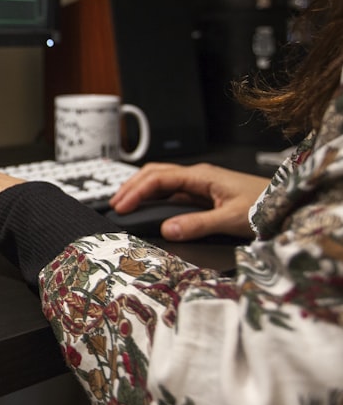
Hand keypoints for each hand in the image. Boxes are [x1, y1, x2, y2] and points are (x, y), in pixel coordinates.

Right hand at [109, 162, 268, 240]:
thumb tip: (166, 230)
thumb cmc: (267, 206)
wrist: (290, 203)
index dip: (136, 192)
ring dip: (142, 190)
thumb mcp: (232, 218)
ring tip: (126, 204)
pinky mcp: (206, 196)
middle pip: (155, 174)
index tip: (121, 207)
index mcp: (202, 176)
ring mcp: (201, 186)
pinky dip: (156, 199)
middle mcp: (199, 177)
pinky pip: (174, 194)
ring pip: (163, 182)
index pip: (159, 179)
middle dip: (132, 187)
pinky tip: (150, 209)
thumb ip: (198, 225)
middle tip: (115, 204)